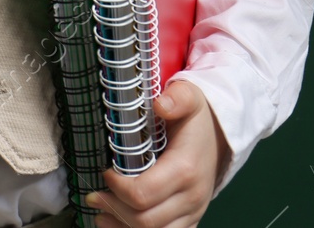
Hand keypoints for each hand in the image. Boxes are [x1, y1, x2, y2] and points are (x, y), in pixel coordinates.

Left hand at [85, 80, 230, 227]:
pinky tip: (116, 224)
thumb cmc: (196, 119)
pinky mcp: (189, 220)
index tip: (105, 172)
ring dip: (122, 226)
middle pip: (146, 220)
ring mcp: (192, 212)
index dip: (117, 187)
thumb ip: (179, 98)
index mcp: (185, 169)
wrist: (219, 136)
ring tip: (99, 213)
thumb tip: (161, 105)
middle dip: (114, 209)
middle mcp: (191, 197)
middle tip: (93, 195)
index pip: (143, 193)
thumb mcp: (190, 98)